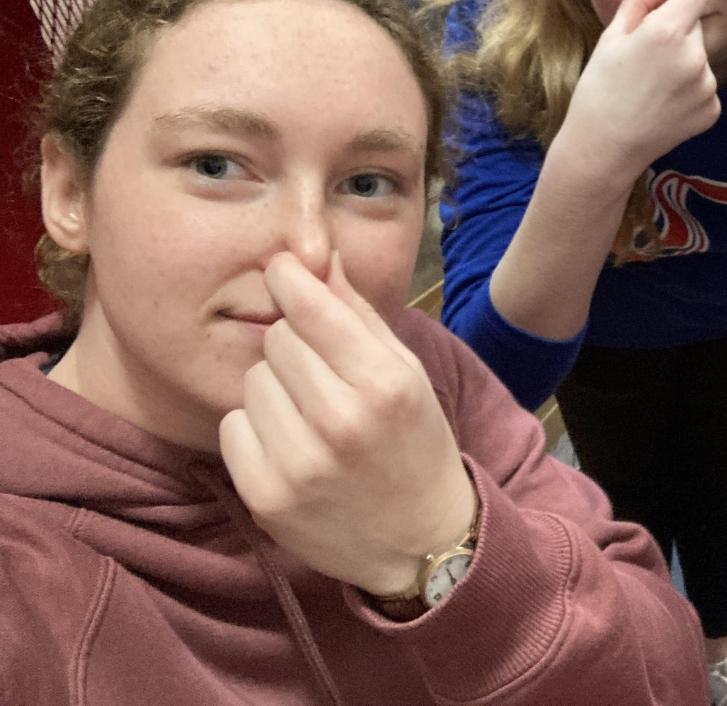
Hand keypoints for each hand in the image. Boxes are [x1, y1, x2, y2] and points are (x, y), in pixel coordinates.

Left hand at [220, 251, 476, 596]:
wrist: (419, 541)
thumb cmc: (416, 444)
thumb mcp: (407, 373)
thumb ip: (360, 315)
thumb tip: (319, 259)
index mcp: (384, 384)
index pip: (311, 308)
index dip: (291, 281)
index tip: (283, 270)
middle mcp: (340, 421)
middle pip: (277, 339)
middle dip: (294, 344)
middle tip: (320, 371)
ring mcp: (299, 463)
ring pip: (253, 381)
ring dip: (275, 388)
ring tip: (308, 413)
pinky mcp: (265, 496)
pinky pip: (233, 426)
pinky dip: (256, 429)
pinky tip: (289, 444)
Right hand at [556, 0, 719, 185]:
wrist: (604, 148)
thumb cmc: (599, 90)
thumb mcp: (611, 36)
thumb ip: (641, 0)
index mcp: (669, 31)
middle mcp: (696, 56)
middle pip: (696, 23)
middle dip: (676, 28)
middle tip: (646, 53)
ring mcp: (707, 86)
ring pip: (699, 55)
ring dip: (682, 60)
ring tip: (651, 84)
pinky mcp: (712, 109)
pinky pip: (703, 85)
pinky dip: (687, 88)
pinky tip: (661, 103)